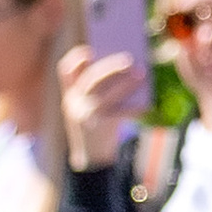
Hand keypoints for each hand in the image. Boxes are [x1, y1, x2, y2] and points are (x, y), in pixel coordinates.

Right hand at [60, 46, 142, 170]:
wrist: (92, 161)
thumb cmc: (94, 130)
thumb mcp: (87, 110)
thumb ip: (96, 92)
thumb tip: (123, 70)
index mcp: (69, 96)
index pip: (65, 71)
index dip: (76, 59)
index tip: (90, 50)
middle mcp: (75, 104)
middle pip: (92, 79)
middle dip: (111, 68)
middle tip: (129, 59)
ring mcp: (87, 116)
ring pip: (108, 94)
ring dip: (126, 83)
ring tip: (141, 74)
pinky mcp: (102, 127)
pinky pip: (121, 113)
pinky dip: (134, 108)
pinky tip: (146, 104)